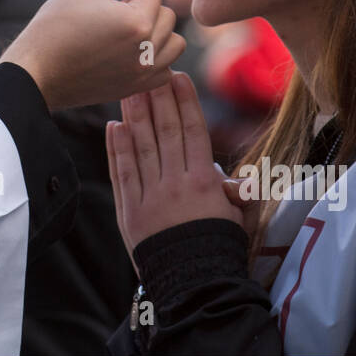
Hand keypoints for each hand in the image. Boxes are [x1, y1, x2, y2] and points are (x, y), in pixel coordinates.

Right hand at [0, 0, 184, 110]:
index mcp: (136, 22)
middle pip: (167, 16)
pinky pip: (164, 71)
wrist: (36, 73)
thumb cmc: (55, 28)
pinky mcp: (133, 88)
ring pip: (173, 45)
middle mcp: (145, 50)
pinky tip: (136, 49)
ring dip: (160, 31)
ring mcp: (141, 73)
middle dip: (149, 2)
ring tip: (133, 25)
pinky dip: (157, 58)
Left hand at [106, 71, 246, 266]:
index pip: (193, 131)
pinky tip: (113, 126)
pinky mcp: (129, 212)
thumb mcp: (238, 219)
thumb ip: (237, 192)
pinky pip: (122, 174)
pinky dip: (116, 149)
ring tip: (128, 88)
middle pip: (165, 132)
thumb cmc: (220, 250)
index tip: (177, 77)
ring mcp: (150, 197)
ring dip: (134, 114)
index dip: (184, 101)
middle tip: (148, 70)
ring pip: (141, 147)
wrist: (194, 286)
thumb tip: (241, 177)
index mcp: (204, 182)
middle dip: (157, 98)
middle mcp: (176, 184)